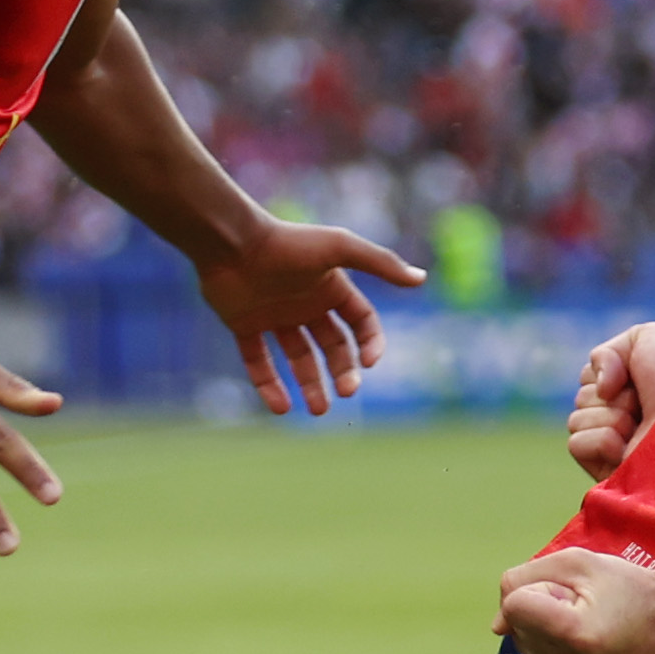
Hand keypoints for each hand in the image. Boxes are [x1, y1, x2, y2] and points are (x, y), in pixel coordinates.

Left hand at [194, 223, 422, 416]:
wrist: (232, 243)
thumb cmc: (288, 243)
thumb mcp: (340, 248)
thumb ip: (381, 263)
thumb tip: (422, 278)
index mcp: (331, 287)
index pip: (361, 323)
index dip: (370, 344)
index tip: (368, 364)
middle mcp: (305, 304)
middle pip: (333, 347)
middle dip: (343, 372)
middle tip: (347, 393)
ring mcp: (274, 316)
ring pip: (299, 358)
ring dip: (311, 385)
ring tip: (318, 410)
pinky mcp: (244, 325)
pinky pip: (258, 361)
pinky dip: (268, 385)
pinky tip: (282, 408)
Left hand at [495, 546, 654, 653]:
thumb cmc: (631, 588)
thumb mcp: (578, 563)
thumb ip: (524, 579)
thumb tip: (497, 625)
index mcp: (575, 635)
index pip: (514, 604)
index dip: (541, 588)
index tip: (577, 593)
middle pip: (518, 627)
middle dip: (543, 610)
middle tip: (589, 610)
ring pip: (525, 647)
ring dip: (547, 631)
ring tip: (592, 629)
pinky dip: (555, 651)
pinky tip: (588, 648)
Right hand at [563, 319, 654, 475]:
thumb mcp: (648, 338)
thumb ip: (609, 349)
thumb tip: (598, 388)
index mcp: (629, 394)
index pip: (588, 377)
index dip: (609, 370)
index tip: (638, 378)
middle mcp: (621, 422)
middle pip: (581, 396)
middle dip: (610, 395)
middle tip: (641, 405)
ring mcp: (612, 451)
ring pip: (576, 419)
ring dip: (609, 416)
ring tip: (638, 427)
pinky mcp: (606, 474)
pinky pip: (576, 444)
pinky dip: (601, 439)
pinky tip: (626, 447)